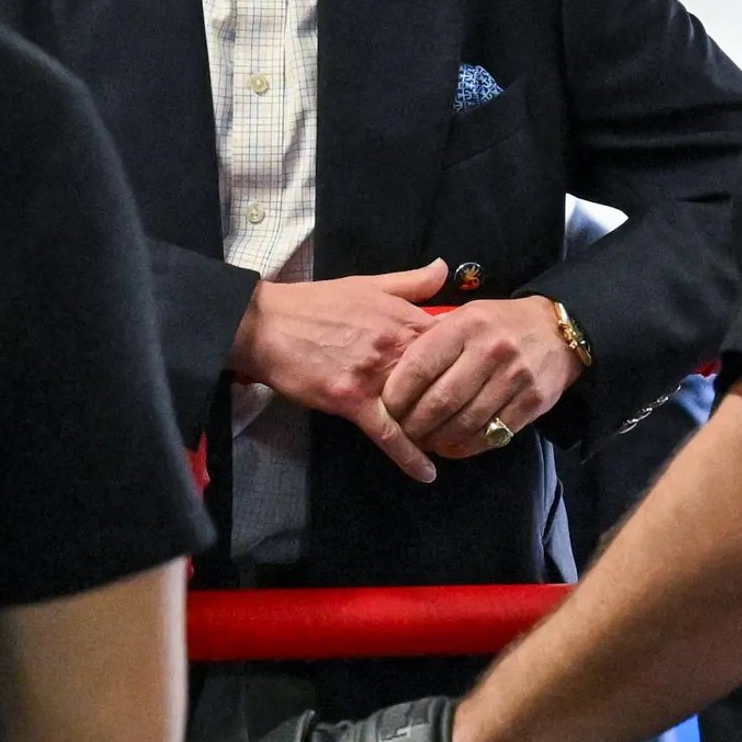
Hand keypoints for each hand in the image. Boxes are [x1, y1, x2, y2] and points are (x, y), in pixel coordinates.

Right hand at [231, 262, 449, 481]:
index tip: (476, 376)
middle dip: (457, 400)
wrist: (264, 324)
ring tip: (452, 444)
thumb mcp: (366, 284)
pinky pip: (387, 433)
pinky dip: (409, 455)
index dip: (468, 361)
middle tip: (468, 417)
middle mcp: (395, 346)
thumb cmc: (313, 304)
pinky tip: (427, 473)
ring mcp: (374, 375)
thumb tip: (444, 268)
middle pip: (443, 380)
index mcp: (402, 318)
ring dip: (437, 428)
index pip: (452, 343)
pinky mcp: (352, 401)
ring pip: (419, 409)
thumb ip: (409, 282)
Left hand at [380, 297, 577, 459]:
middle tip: (403, 433)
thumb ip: (433, 337)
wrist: (558, 330)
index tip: (385, 409)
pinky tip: (452, 446)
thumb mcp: (466, 314)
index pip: (420, 366)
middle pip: (440, 401)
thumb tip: (392, 368)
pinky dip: (466, 446)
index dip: (397, 394)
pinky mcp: (533, 401)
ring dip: (438, 439)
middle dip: (415, 424)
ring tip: (424, 442)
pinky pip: (492, 434)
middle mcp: (490, 350)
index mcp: (466, 325)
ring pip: (465, 422)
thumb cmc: (500, 323)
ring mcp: (514, 377)